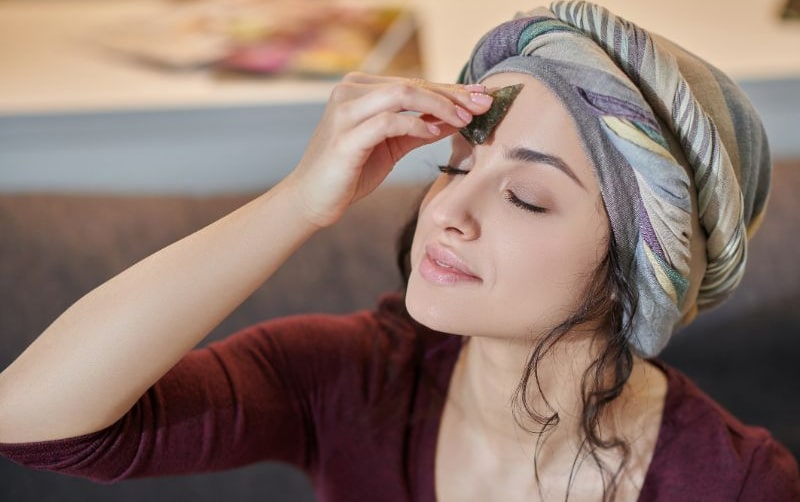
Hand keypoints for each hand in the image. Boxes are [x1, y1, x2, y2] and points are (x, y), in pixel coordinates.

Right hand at [284, 72, 492, 227]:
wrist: (312, 200)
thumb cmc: (351, 171)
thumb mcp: (392, 145)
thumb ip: (421, 128)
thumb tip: (460, 117)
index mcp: (360, 88)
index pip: (413, 82)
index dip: (451, 89)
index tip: (483, 96)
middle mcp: (349, 91)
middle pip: (412, 84)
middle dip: (453, 94)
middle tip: (484, 104)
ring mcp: (345, 111)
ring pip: (402, 94)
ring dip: (440, 105)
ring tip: (466, 119)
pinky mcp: (345, 136)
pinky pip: (389, 121)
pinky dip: (417, 125)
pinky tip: (437, 132)